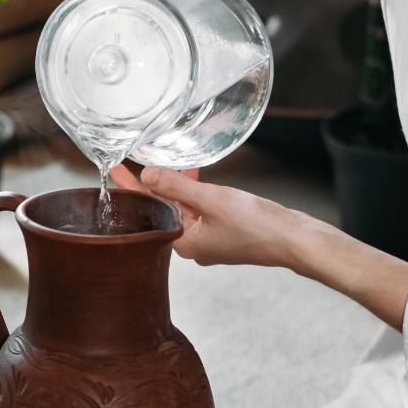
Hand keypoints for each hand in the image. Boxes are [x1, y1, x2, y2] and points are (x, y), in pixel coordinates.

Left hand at [116, 165, 407, 329]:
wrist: (293, 239)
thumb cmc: (256, 226)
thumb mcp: (210, 200)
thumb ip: (176, 186)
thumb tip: (146, 175)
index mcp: (183, 243)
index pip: (147, 211)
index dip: (129, 188)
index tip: (114, 170)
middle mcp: (192, 246)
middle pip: (163, 210)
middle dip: (153, 185)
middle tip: (135, 161)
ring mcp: (208, 241)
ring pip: (183, 210)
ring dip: (177, 187)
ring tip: (171, 163)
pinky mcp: (224, 234)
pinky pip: (200, 211)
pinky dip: (196, 194)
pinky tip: (197, 176)